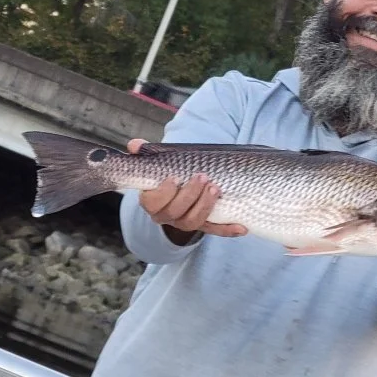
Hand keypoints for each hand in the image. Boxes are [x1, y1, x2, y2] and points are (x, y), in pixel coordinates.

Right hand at [127, 139, 246, 244]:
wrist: (180, 190)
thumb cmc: (169, 173)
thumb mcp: (159, 163)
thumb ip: (147, 154)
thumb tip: (134, 145)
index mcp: (152, 201)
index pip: (153, 202)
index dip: (163, 192)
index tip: (173, 178)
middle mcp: (167, 216)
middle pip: (175, 213)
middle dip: (190, 195)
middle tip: (202, 177)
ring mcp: (185, 222)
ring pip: (193, 222)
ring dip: (205, 206)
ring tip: (215, 189)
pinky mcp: (204, 225)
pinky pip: (215, 230)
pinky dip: (228, 230)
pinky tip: (242, 228)